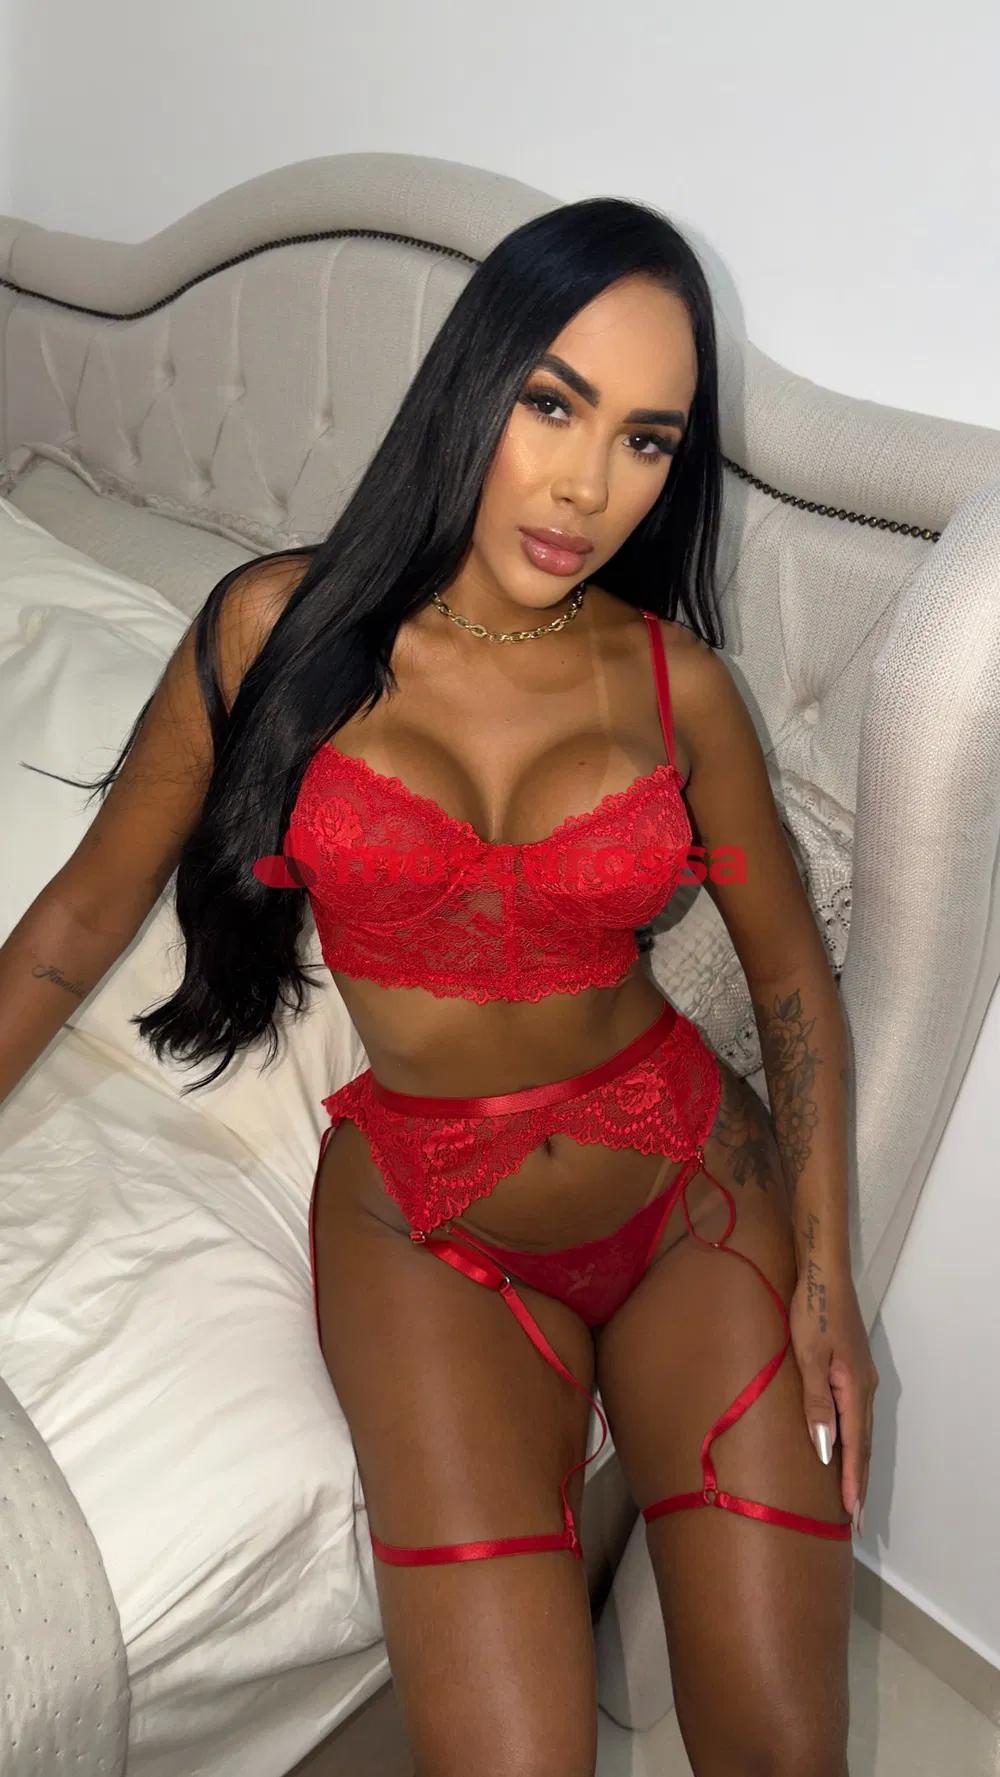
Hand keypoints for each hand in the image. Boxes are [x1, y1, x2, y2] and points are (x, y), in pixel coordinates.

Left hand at [788, 1263, 878, 1533]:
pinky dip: (854, 1442)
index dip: (852, 1482)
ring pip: (861, 1432)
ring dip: (858, 1466)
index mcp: (854, 1389)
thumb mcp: (809, 1357)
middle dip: (860, 1484)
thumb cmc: (812, 1312)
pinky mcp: (852, 1369)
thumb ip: (816, 1403)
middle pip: (863, 1445)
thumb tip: (826, 1449)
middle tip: (857, 1521)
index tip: (852, 1516)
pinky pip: (856, 1416)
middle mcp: (863, 1388)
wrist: (825, 1274)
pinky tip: (846, 1449)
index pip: (854, 1447)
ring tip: (853, 1496)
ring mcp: (861, 1378)